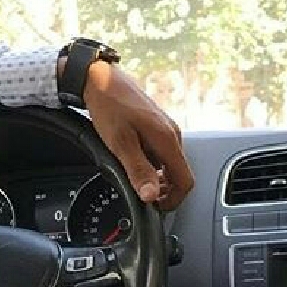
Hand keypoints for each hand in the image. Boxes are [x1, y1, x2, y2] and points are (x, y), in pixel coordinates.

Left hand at [79, 60, 194, 209]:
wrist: (100, 80)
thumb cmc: (109, 107)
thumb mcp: (120, 144)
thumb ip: (138, 171)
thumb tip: (151, 196)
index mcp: (168, 139)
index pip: (186, 181)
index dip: (173, 200)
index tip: (155, 207)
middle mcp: (172, 134)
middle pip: (179, 174)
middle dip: (163, 190)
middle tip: (141, 194)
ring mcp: (166, 129)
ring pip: (169, 164)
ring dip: (156, 177)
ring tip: (133, 176)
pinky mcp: (157, 126)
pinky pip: (162, 152)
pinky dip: (152, 163)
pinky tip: (132, 159)